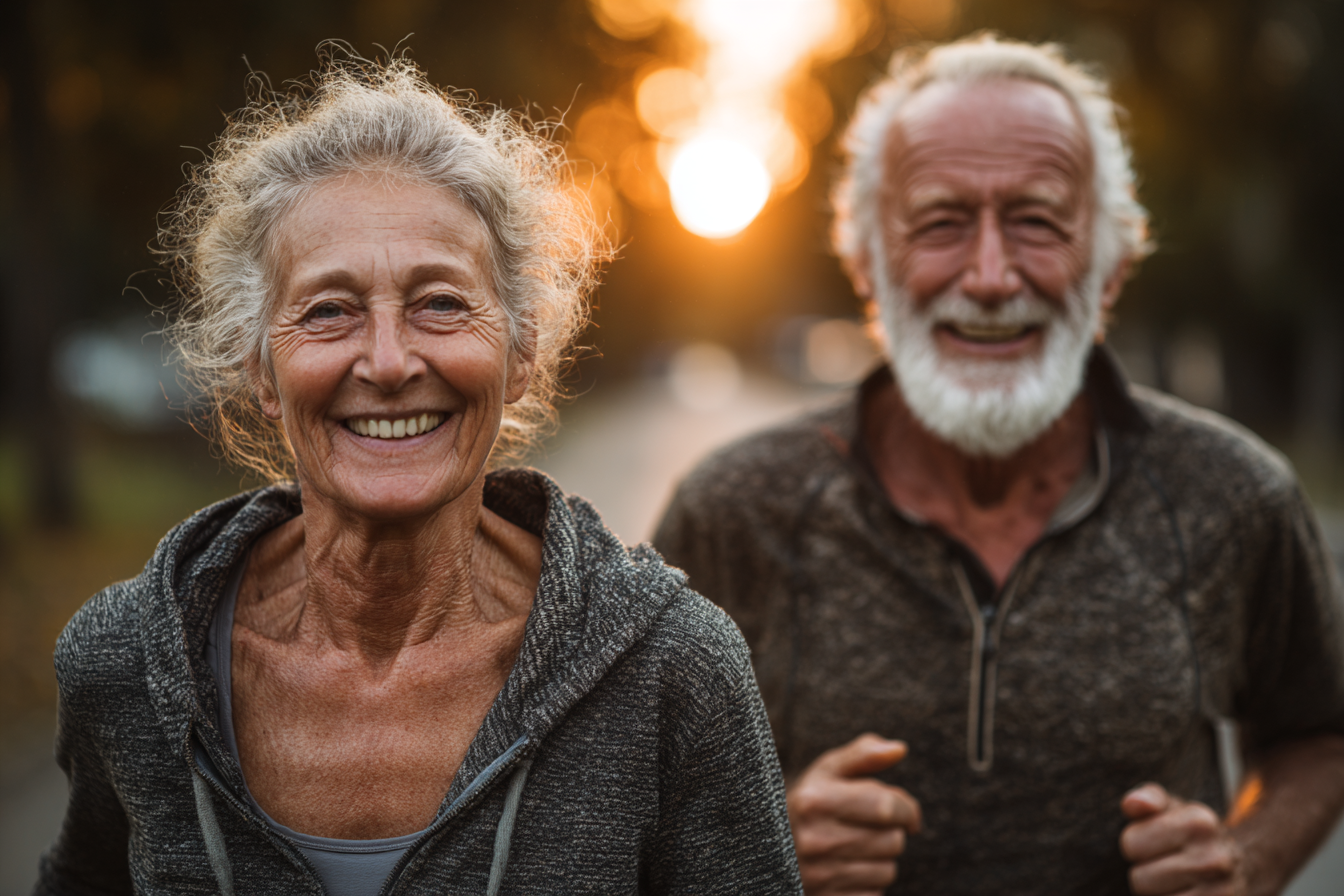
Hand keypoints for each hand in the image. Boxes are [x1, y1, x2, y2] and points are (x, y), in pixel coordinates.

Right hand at [787, 734, 921, 895]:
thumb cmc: (810, 803)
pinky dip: (869, 883)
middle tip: (868, 828)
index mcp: (815, 801)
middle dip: (890, 832)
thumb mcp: (828, 772)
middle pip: (893, 841)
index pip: (887, 807)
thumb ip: (863, 755)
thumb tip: (899, 749)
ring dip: (881, 859)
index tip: (905, 812)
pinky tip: (848, 869)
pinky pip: (875, 894)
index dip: (907, 809)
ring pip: (887, 871)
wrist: (771, 848)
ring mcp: (820, 875)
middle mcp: (815, 839)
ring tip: (855, 848)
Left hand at [1120, 783, 1247, 894]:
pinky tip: (1184, 893)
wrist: (1236, 863)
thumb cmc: (1189, 831)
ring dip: (1157, 894)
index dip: (1135, 844)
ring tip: (1176, 881)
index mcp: (1198, 822)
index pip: (1131, 844)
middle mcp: (1214, 857)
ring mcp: (1222, 891)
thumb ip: (1149, 798)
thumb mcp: (1171, 806)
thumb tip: (1132, 804)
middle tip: (1165, 864)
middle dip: (1144, 873)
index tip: (1154, 842)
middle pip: (1139, 880)